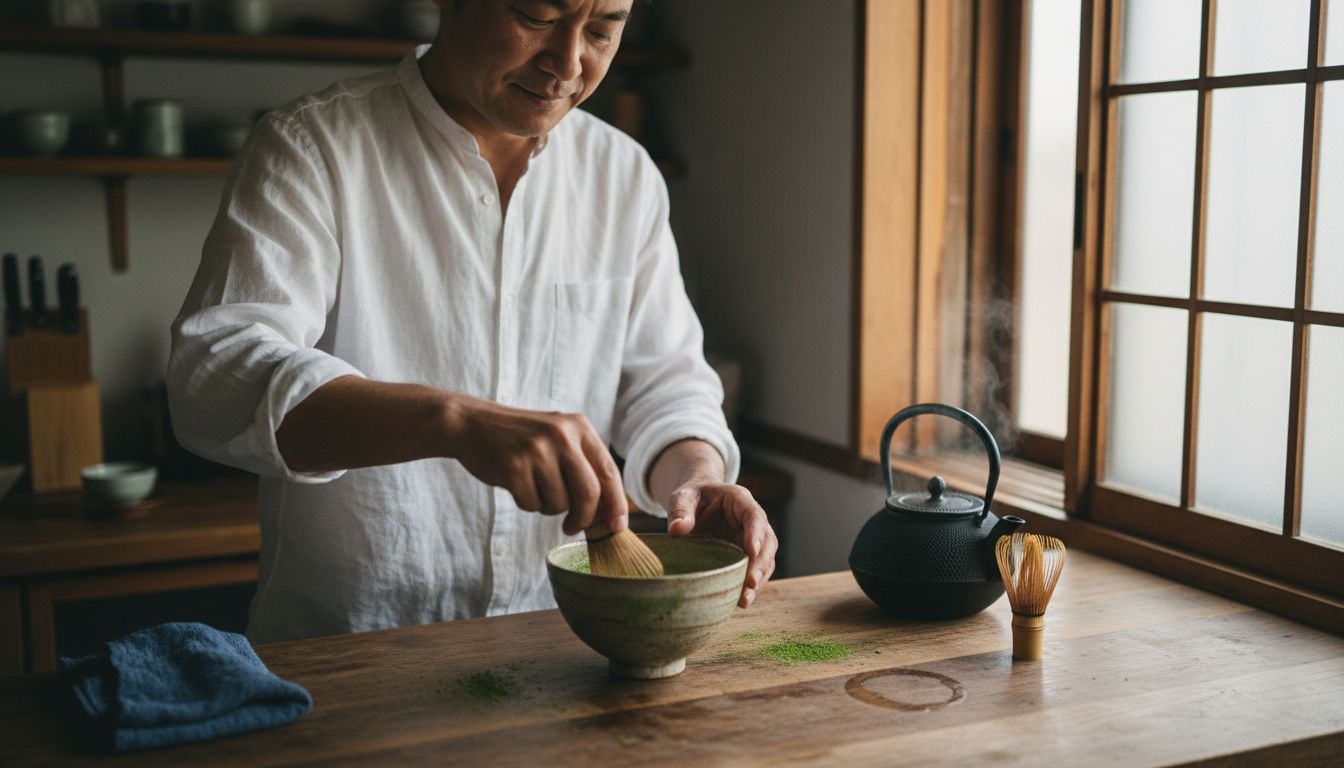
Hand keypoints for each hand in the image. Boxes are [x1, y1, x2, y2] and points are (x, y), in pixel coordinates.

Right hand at [448, 397, 627, 534]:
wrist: (472, 424)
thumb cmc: (521, 439)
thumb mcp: (558, 437)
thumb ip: (583, 465)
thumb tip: (608, 512)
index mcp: (578, 427)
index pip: (608, 472)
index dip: (617, 504)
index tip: (617, 527)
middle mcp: (561, 436)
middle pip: (588, 493)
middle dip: (583, 518)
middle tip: (572, 527)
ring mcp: (537, 451)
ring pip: (559, 504)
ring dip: (548, 506)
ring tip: (533, 486)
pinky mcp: (514, 467)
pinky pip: (532, 505)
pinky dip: (527, 503)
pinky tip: (517, 484)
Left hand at [666, 482, 777, 607]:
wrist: (695, 504)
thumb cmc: (692, 498)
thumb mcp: (682, 497)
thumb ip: (680, 510)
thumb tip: (677, 530)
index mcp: (739, 500)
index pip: (754, 515)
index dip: (755, 533)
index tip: (751, 550)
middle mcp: (751, 520)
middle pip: (767, 541)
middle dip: (760, 564)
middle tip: (750, 583)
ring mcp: (751, 539)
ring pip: (766, 559)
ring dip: (758, 579)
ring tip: (745, 600)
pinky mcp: (746, 555)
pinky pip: (755, 570)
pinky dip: (751, 586)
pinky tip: (741, 601)